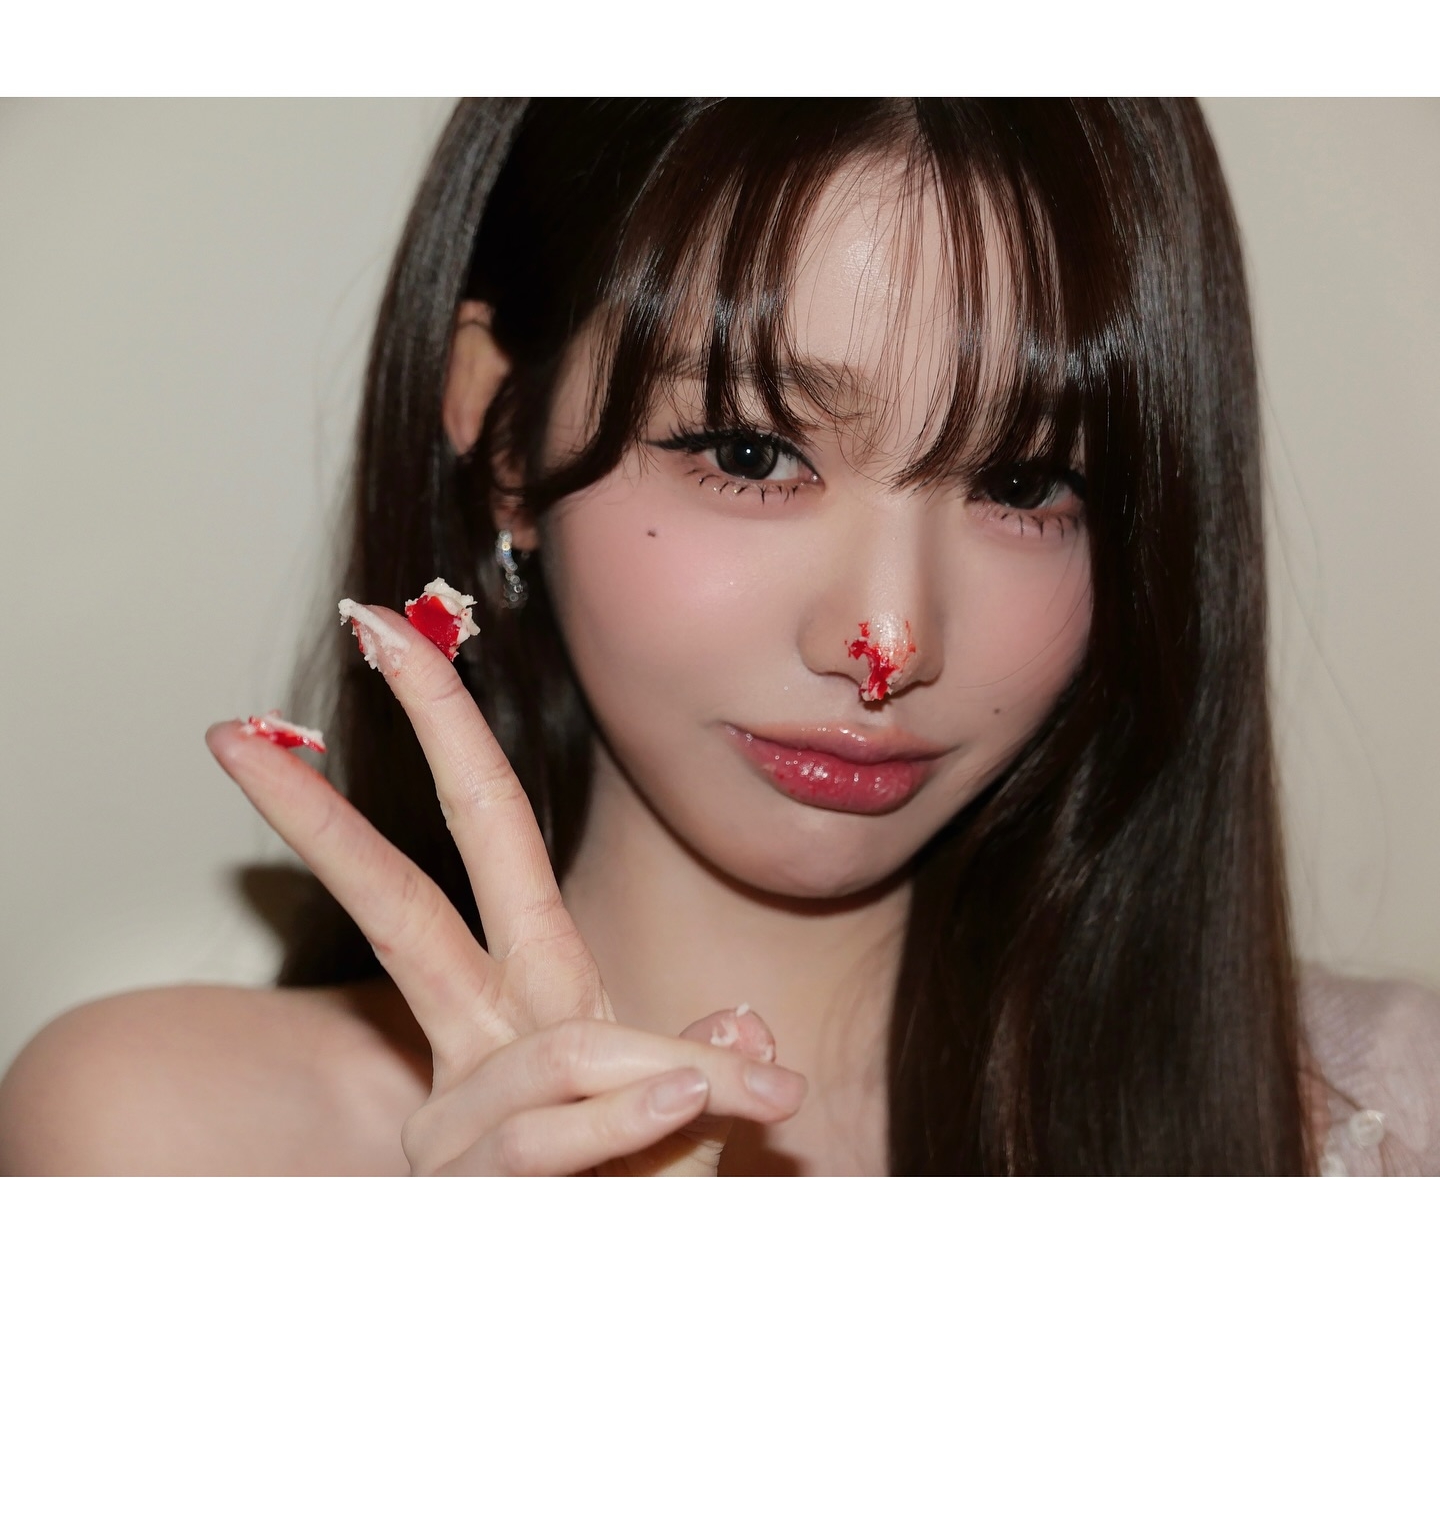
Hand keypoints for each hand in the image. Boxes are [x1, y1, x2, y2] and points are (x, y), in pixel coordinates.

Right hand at [206, 604, 806, 1174]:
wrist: (577, 1311)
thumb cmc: (620, 1220)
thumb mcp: (678, 1139)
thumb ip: (696, 1080)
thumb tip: (743, 1030)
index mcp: (525, 994)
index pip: (481, 837)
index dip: (444, 729)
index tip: (395, 632)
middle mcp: (478, 1045)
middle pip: (405, 903)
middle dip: (351, 796)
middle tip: (296, 683)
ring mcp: (463, 1131)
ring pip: (535, 1061)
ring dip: (634, 1077)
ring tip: (725, 1100)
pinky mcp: (471, 1204)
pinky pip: (550, 1148)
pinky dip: (623, 1122)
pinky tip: (691, 1105)